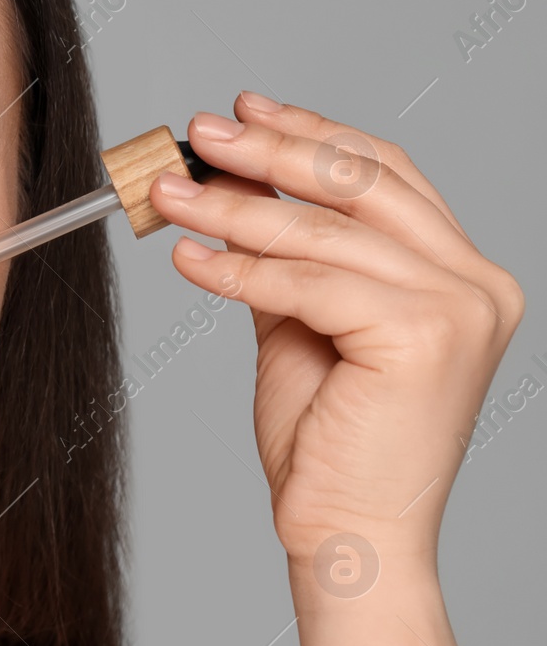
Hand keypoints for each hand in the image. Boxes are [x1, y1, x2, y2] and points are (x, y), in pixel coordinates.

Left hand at [147, 93, 524, 566]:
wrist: (345, 535)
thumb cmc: (327, 445)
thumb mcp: (301, 326)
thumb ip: (286, 258)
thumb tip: (236, 184)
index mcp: (461, 273)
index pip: (383, 176)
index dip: (311, 134)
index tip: (244, 110)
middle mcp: (476, 281)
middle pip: (358, 185)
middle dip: (268, 149)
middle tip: (196, 134)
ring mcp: (459, 307)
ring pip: (322, 231)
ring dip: (231, 205)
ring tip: (168, 193)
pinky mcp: (423, 336)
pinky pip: (306, 283)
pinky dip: (238, 266)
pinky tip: (189, 257)